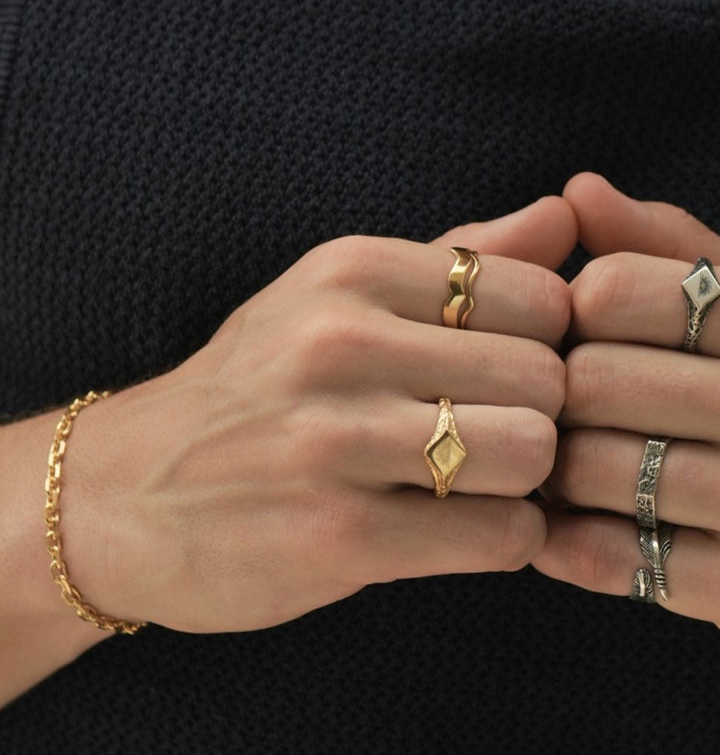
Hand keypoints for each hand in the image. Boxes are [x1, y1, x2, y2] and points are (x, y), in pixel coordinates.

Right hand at [58, 196, 576, 632]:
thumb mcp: (338, 298)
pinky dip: (504, 540)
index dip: (551, 345)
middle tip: (506, 440)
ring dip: (527, 484)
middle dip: (545, 419)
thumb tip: (565, 214)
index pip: (541, 293)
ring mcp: (335, 441)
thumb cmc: (256, 393)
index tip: (514, 377)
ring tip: (483, 488)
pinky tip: (462, 534)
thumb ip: (459, 258)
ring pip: (531, 453)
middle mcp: (341, 342)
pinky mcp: (338, 537)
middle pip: (546, 377)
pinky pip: (500, 536)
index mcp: (352, 270)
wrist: (118, 497)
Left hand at [534, 173, 719, 674]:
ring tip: (572, 469)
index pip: (614, 290)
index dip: (571, 315)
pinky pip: (609, 558)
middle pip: (591, 381)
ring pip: (589, 471)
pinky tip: (585, 530)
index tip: (584, 340)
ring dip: (560, 473)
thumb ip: (679, 250)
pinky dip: (572, 543)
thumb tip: (576, 190)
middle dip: (560, 398)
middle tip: (566, 412)